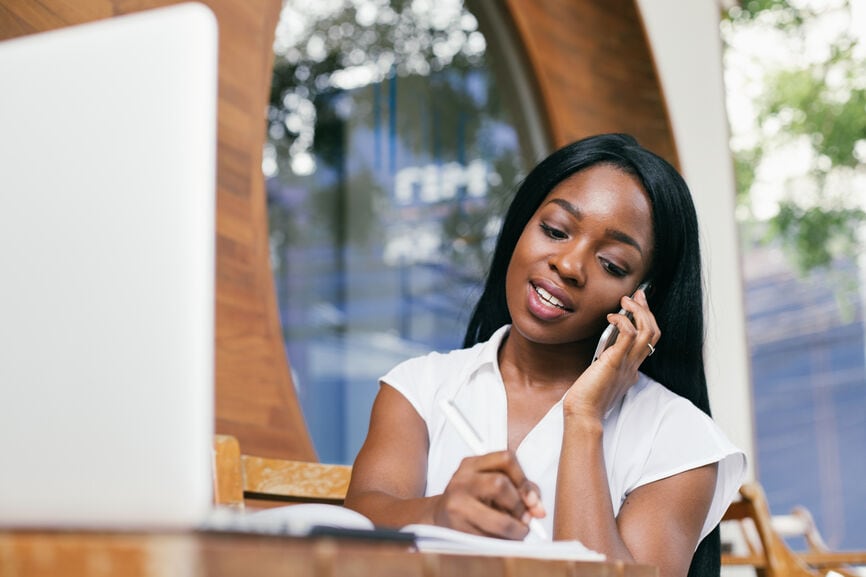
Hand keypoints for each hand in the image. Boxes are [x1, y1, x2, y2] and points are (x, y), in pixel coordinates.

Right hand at [432, 450, 545, 538]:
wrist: (439, 520)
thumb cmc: (473, 501)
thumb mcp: (491, 484)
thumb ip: (519, 488)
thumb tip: (538, 508)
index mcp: (472, 464)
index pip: (505, 459)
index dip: (524, 480)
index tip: (532, 500)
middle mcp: (462, 480)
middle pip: (500, 484)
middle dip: (518, 505)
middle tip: (524, 518)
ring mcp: (457, 505)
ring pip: (499, 520)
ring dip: (516, 531)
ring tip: (516, 532)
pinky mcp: (457, 530)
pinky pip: (491, 540)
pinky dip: (503, 543)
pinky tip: (500, 539)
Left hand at [565, 287, 659, 419]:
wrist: (584, 413)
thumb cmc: (588, 397)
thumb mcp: (603, 376)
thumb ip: (609, 364)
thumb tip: (607, 354)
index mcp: (632, 368)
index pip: (648, 340)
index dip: (646, 319)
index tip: (638, 304)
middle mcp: (634, 365)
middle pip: (653, 332)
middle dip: (647, 310)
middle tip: (637, 295)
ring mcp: (627, 363)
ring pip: (647, 332)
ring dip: (639, 311)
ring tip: (626, 301)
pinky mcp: (615, 361)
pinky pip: (628, 336)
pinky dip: (623, 321)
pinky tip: (612, 317)